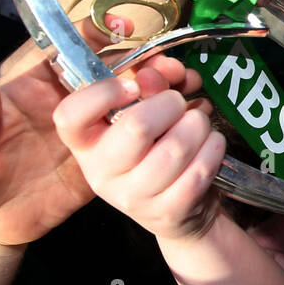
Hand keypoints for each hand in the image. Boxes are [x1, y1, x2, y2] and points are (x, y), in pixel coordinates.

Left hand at [0, 32, 196, 245]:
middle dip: (143, 67)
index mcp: (28, 89)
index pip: (66, 52)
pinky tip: (190, 120)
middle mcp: (65, 103)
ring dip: (162, 91)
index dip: (93, 37)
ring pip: (131, 102)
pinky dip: (166, 128)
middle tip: (169, 72)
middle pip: (110, 73)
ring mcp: (88, 133)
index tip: (122, 30)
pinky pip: (139, 141)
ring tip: (189, 87)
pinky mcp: (103, 163)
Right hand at [52, 69, 223, 241]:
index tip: (133, 85)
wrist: (178, 207)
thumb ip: (153, 81)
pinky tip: (210, 144)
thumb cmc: (156, 147)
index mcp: (86, 142)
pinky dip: (213, 149)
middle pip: (137, 126)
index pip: (70, 116)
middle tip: (178, 102)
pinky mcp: (167, 213)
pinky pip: (197, 172)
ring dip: (198, 125)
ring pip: (175, 148)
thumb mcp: (147, 109)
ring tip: (199, 123)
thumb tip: (166, 70)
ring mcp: (133, 197)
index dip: (103, 92)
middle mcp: (101, 172)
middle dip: (170, 103)